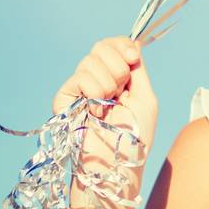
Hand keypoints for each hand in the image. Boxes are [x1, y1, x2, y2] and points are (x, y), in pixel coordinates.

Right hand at [52, 36, 158, 167]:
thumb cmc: (133, 138)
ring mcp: (80, 89)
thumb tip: (131, 44)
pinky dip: (93, 91)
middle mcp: (98, 79)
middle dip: (118, 65)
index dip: (122, 45)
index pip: (114, 45)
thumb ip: (138, 70)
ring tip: (108, 106)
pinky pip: (79, 77)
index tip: (133, 58)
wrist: (114, 164)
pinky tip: (95, 111)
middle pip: (101, 47)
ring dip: (108, 83)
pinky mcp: (64, 99)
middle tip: (121, 90)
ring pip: (91, 61)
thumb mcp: (145, 98)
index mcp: (118, 78)